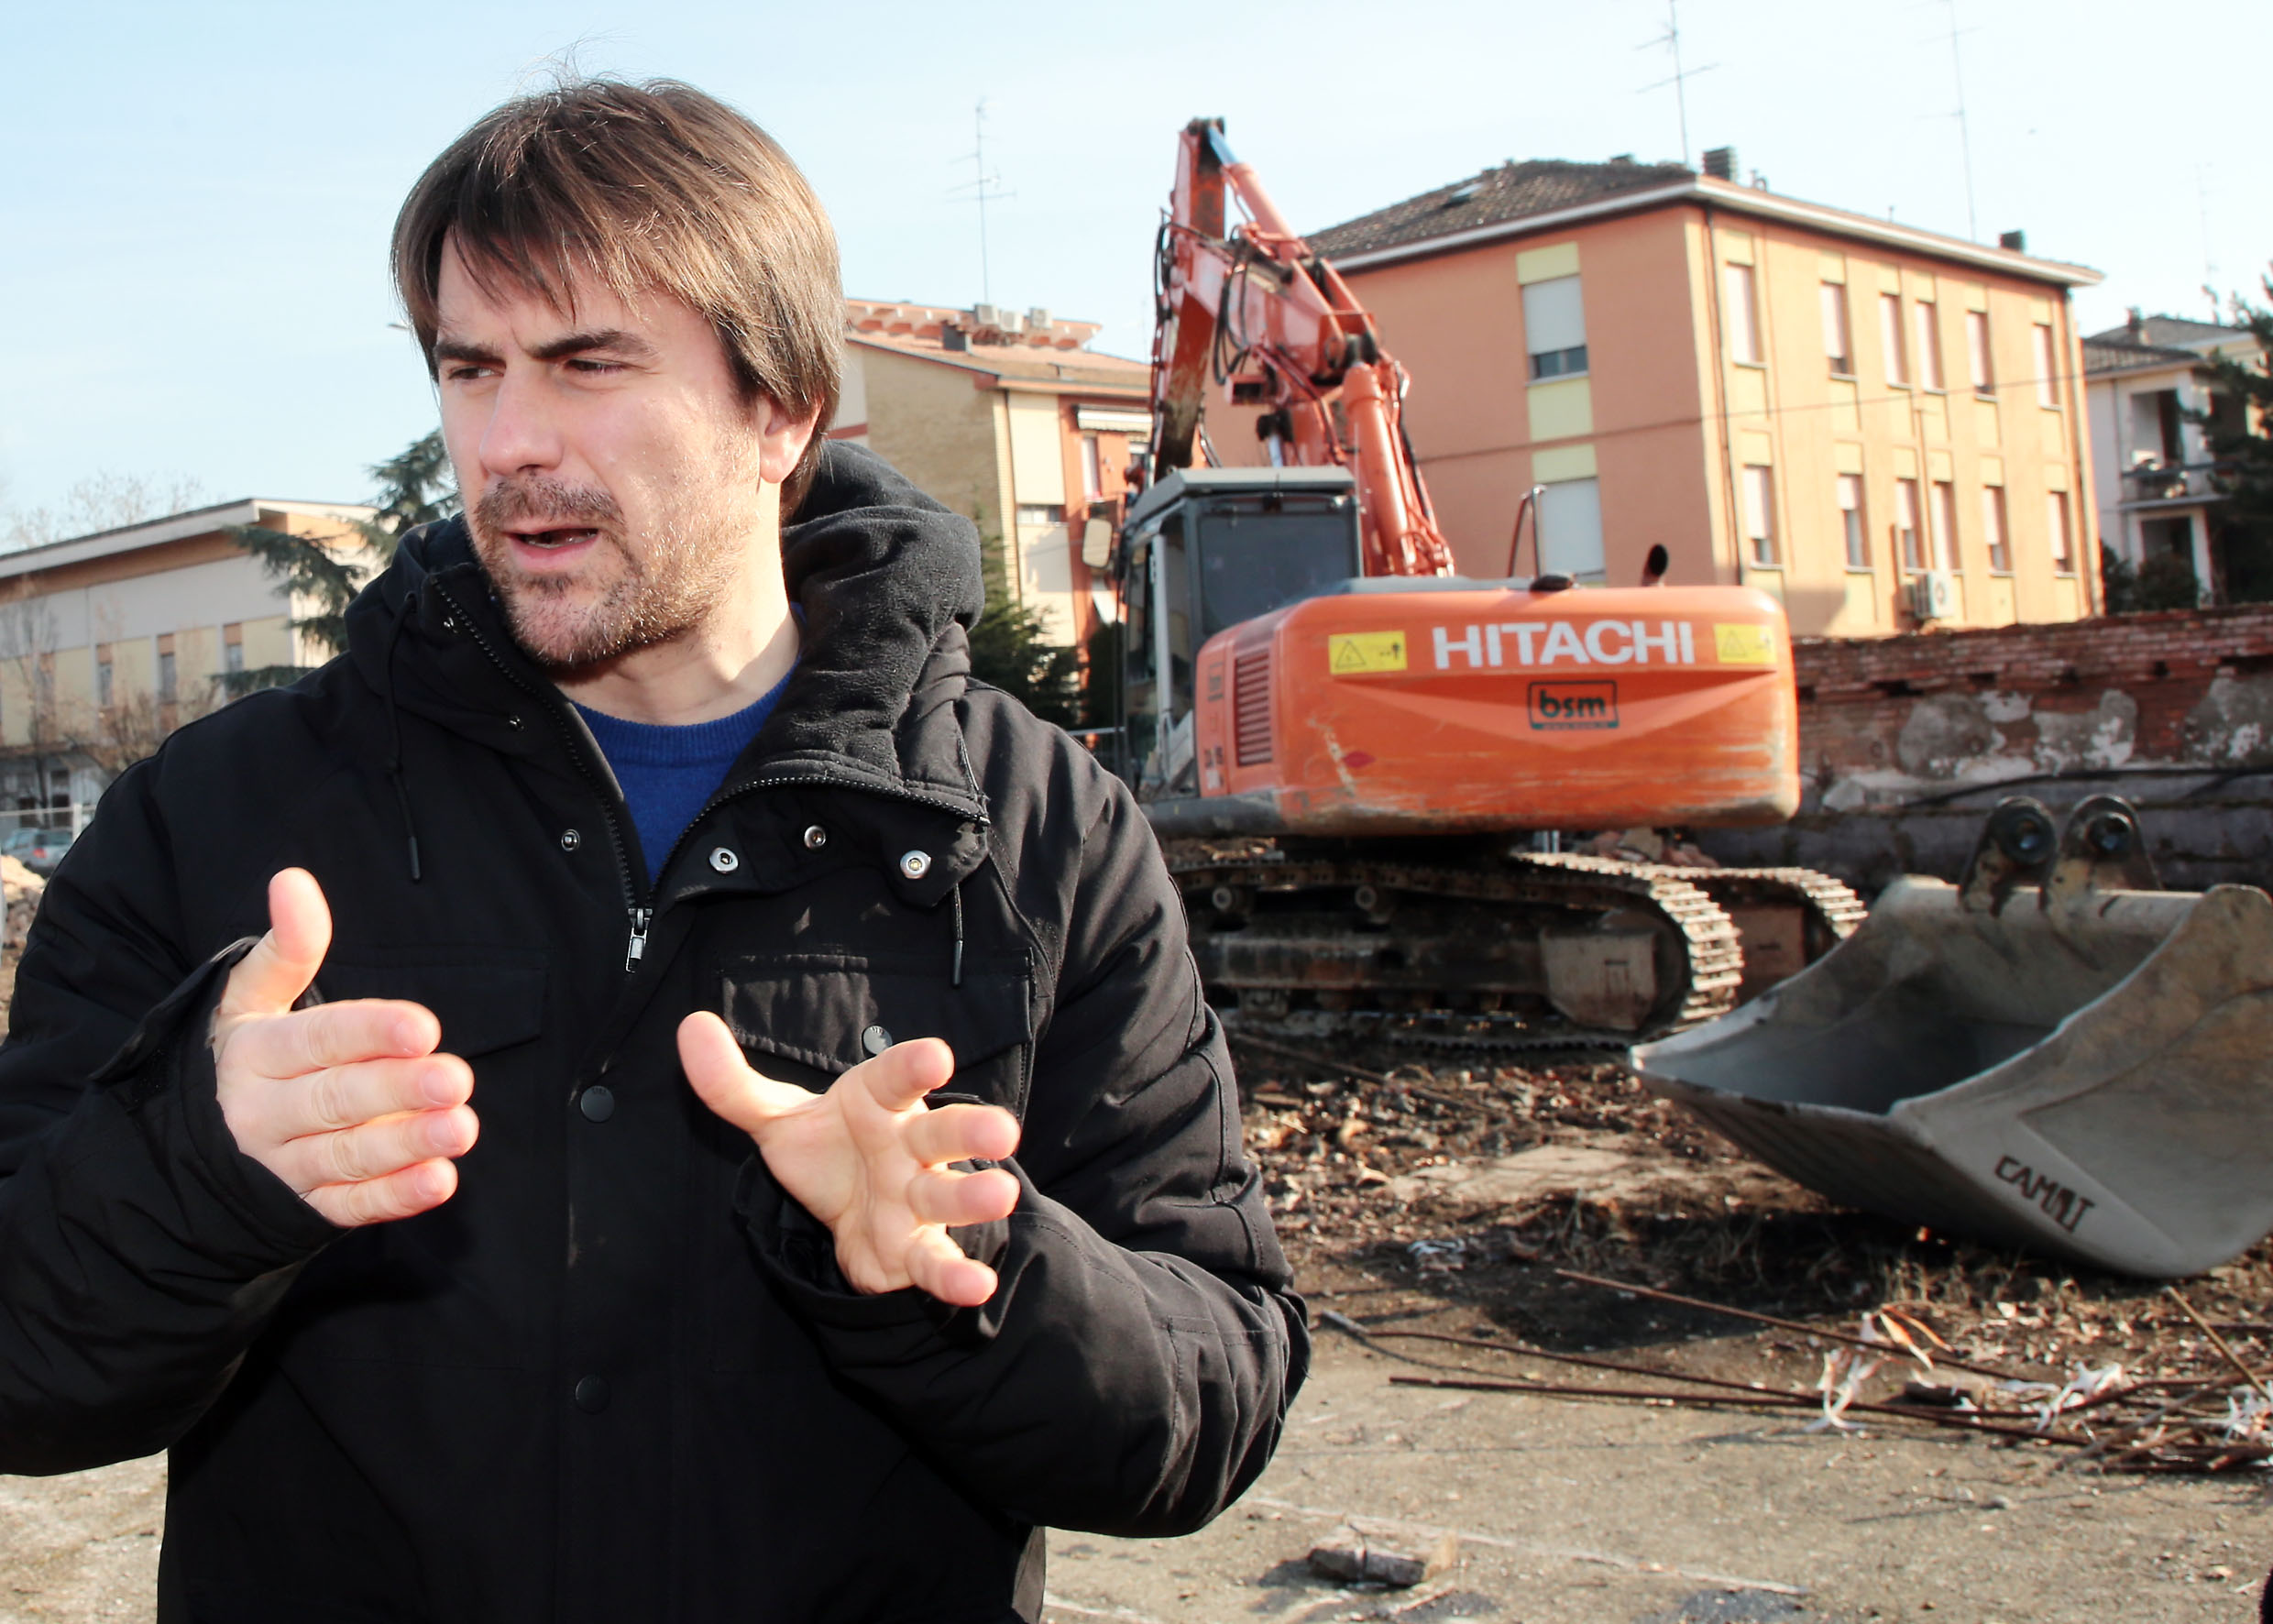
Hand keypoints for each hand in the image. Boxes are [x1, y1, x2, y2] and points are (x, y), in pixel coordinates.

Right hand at [211, 869, 477, 1226]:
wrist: (193, 1149)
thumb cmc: (248, 1056)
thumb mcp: (252, 1000)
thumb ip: (287, 948)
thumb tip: (293, 880)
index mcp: (256, 1053)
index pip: (316, 1040)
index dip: (369, 1032)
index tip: (423, 1027)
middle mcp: (265, 1112)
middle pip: (337, 1099)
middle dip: (398, 1090)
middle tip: (456, 1078)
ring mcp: (285, 1165)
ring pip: (347, 1155)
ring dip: (407, 1144)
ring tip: (461, 1128)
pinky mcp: (307, 1207)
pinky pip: (351, 1206)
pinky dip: (395, 1197)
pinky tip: (440, 1180)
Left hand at [678, 1013, 1019, 1306]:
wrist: (848, 1217)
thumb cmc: (827, 1151)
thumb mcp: (776, 1119)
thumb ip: (732, 1082)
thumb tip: (690, 1026)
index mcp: (879, 1103)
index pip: (897, 1079)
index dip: (914, 1067)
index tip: (936, 1056)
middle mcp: (909, 1148)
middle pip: (942, 1135)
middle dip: (970, 1132)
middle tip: (1002, 1129)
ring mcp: (918, 1200)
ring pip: (948, 1196)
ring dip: (975, 1197)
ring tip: (1001, 1196)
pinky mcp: (916, 1250)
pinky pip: (938, 1261)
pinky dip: (957, 1276)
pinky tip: (976, 1286)